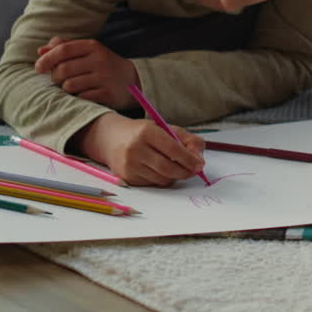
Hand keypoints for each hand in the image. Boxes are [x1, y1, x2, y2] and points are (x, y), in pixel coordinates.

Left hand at [35, 37, 137, 108]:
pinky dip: (77, 97)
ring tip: (71, 87)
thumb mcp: (89, 51)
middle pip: (63, 69)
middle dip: (55, 77)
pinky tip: (83, 94)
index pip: (63, 50)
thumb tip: (41, 51)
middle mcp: (99, 60)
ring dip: (65, 88)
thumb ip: (65, 48)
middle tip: (58, 80)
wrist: (134, 80)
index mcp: (93, 46)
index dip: (47, 59)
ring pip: (69, 85)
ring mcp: (104, 77)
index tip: (38, 68)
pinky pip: (81, 97)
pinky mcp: (107, 94)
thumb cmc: (104, 65)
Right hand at [74, 113, 204, 186]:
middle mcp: (135, 148)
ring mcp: (129, 164)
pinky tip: (158, 169)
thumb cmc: (143, 133)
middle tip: (194, 171)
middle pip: (168, 168)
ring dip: (174, 176)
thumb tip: (200, 157)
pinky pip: (152, 183)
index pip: (173, 149)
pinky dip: (161, 179)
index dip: (189, 159)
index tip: (200, 165)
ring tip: (175, 167)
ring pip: (162, 178)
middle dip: (185, 172)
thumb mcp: (165, 128)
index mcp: (147, 132)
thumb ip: (187, 139)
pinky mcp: (127, 177)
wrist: (111, 138)